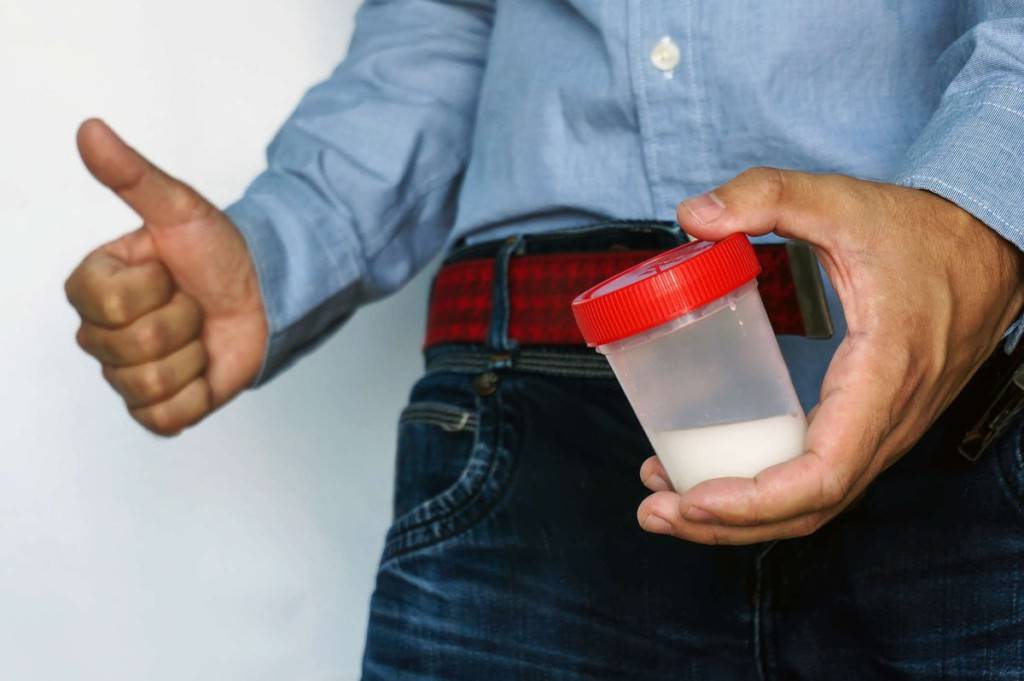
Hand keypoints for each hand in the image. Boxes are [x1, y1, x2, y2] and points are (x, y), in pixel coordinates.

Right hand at [65, 119, 266, 435]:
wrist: (266, 294)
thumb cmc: (221, 252)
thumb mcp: (180, 209)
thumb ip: (132, 175)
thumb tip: (90, 130)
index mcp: (95, 287)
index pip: (102, 302)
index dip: (151, 289)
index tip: (170, 272)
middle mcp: (102, 334)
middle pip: (127, 346)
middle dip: (180, 321)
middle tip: (194, 304)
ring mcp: (128, 374)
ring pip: (148, 382)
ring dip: (193, 355)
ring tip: (201, 332)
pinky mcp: (158, 408)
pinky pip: (164, 418)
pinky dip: (196, 393)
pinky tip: (204, 367)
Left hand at [637, 168, 1023, 543]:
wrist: (993, 251)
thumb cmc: (923, 235)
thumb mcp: (842, 201)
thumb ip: (768, 196)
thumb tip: (692, 215)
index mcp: (882, 375)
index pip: (824, 473)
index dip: (756, 499)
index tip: (694, 497)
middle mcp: (887, 421)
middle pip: (808, 508)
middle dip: (726, 525)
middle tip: (655, 510)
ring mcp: (884, 432)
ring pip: (813, 504)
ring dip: (739, 519)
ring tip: (666, 503)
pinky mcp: (872, 428)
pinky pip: (819, 481)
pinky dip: (764, 495)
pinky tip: (712, 477)